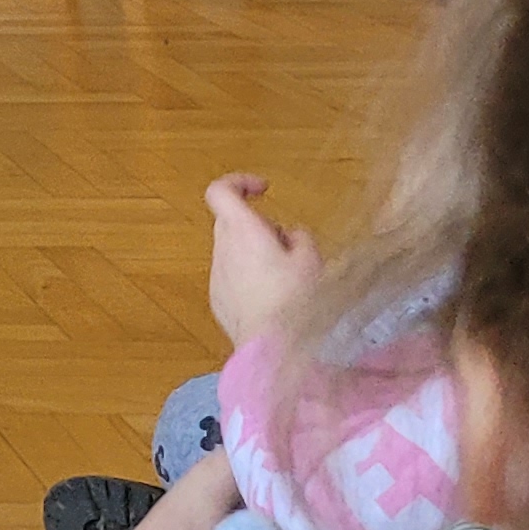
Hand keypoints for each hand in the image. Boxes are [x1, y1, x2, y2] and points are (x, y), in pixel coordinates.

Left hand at [203, 173, 321, 345]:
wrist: (272, 346)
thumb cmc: (295, 298)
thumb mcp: (312, 260)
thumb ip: (299, 238)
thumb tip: (288, 235)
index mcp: (242, 231)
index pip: (220, 191)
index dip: (239, 182)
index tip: (264, 190)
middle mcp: (222, 249)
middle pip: (232, 222)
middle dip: (259, 225)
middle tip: (289, 246)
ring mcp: (216, 275)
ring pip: (233, 251)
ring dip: (256, 253)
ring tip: (287, 277)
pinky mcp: (217, 299)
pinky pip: (232, 276)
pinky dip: (250, 277)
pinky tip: (274, 299)